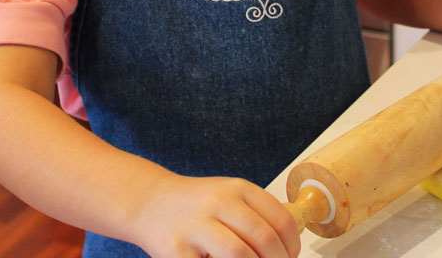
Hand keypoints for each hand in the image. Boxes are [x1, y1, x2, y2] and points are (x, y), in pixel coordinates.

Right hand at [133, 173, 299, 257]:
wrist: (149, 203)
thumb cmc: (195, 205)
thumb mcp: (229, 196)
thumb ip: (257, 214)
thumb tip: (288, 247)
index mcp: (237, 189)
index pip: (281, 220)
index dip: (292, 246)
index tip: (290, 257)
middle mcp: (218, 202)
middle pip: (264, 239)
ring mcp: (196, 226)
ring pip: (240, 255)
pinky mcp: (177, 250)